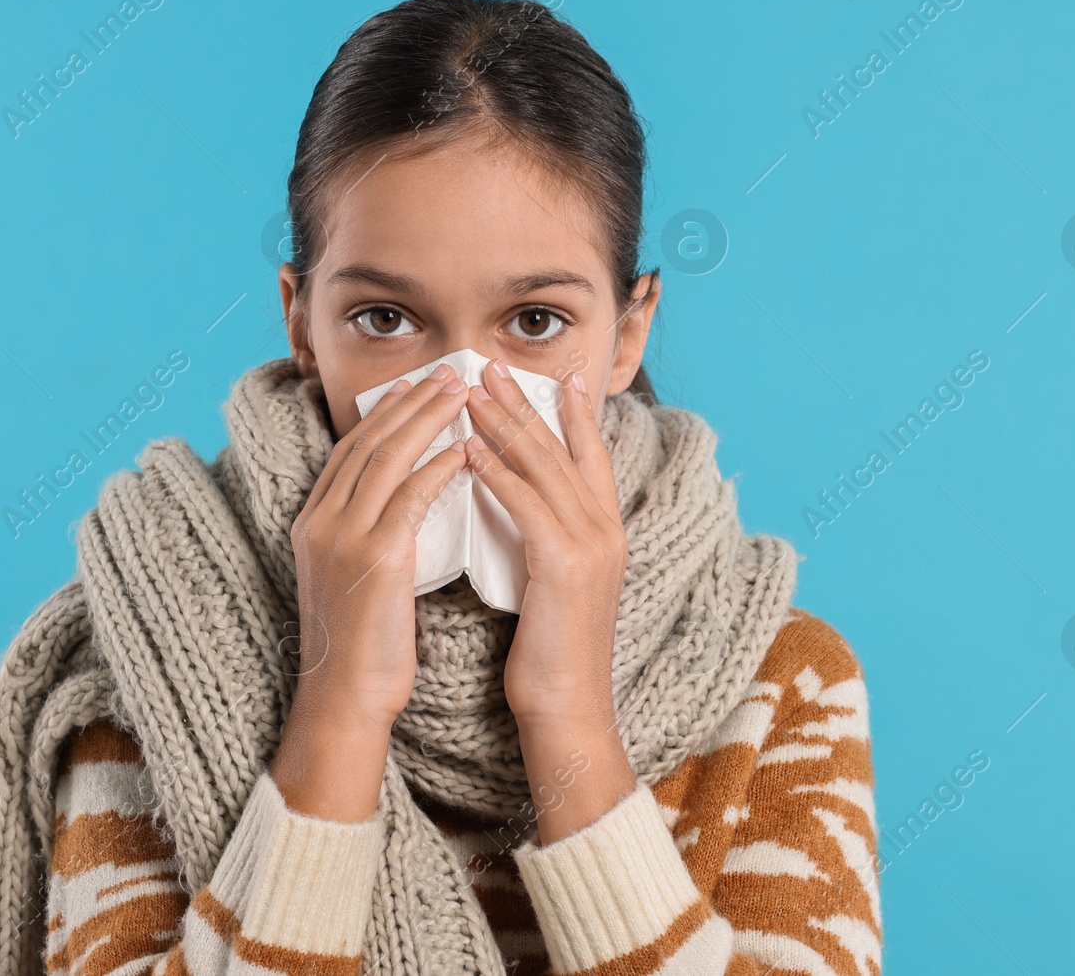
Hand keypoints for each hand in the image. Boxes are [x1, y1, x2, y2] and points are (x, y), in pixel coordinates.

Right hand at [272, 365, 469, 819]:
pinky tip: (468, 449)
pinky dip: (440, 467)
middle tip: (449, 372)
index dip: (385, 415)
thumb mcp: (354, 578)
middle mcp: (321, 520)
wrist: (345, 697)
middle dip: (410, 402)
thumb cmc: (361, 647)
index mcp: (313, 522)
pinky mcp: (374, 557)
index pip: (351, 450)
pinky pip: (411, 496)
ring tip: (464, 392)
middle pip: (368, 442)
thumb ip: (369, 535)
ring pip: (388, 458)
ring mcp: (343, 536)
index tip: (417, 387)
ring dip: (428, 419)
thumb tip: (402, 506)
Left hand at [464, 360, 626, 727]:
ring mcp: (590, 543)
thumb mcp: (553, 584)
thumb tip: (514, 507)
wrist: (567, 707)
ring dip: (503, 423)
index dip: (575, 413)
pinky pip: (525, 503)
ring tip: (470, 391)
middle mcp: (605, 528)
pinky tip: (468, 449)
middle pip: (561, 448)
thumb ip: (545, 540)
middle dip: (524, 403)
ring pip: (543, 466)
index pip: (592, 455)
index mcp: (606, 531)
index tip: (560, 376)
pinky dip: (496, 472)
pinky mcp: (564, 563)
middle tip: (490, 365)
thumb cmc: (550, 655)